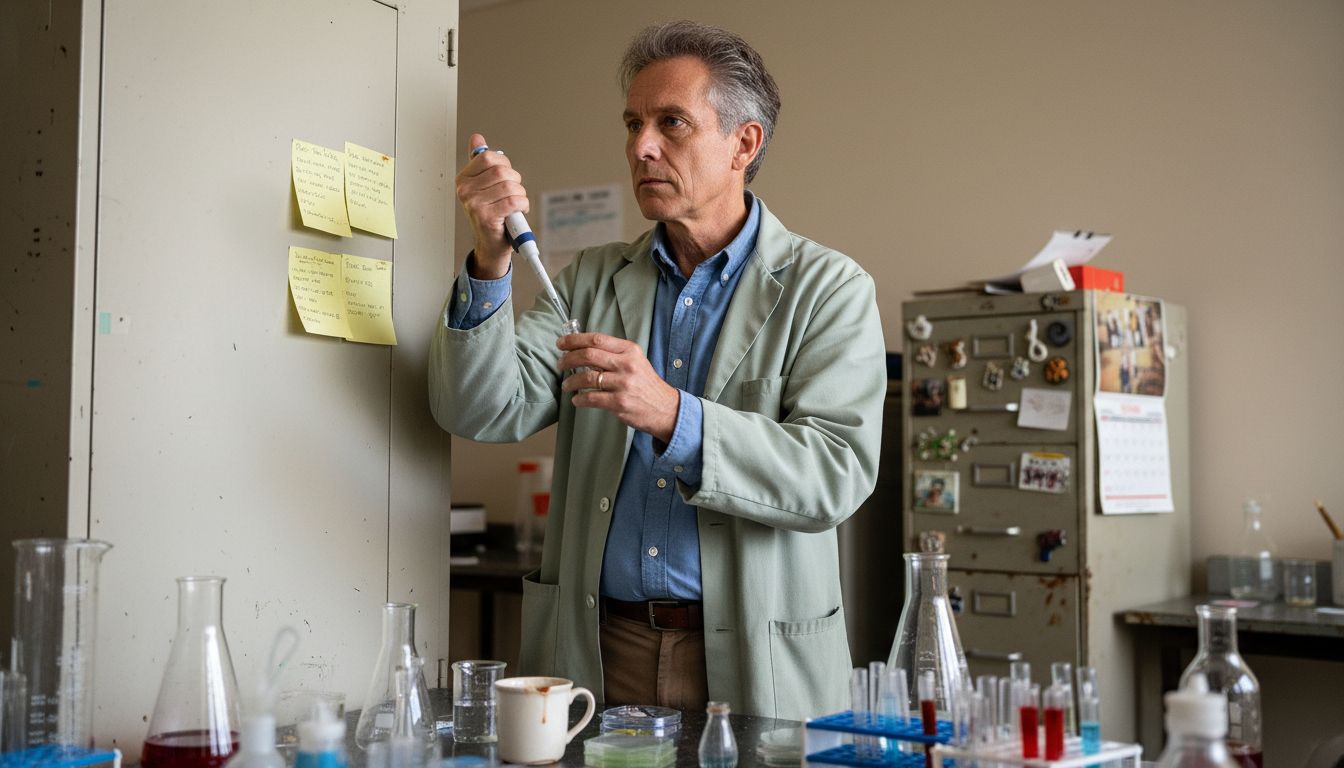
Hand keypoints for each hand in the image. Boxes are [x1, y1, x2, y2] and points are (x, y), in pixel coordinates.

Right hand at [455, 132, 527, 278]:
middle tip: (514, 192)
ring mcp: (474, 204)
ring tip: (516, 203)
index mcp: (463, 179)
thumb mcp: (482, 186)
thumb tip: (476, 138)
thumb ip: (479, 162)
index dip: (505, 164)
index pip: (488, 157)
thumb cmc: (490, 214)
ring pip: (510, 186)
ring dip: (520, 195)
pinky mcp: (486, 217)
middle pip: (501, 171)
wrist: (491, 244)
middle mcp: (465, 191)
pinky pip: (514, 201)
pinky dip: (522, 205)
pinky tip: (518, 211)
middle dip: (515, 181)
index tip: (506, 176)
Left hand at [558, 333, 679, 442]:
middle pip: (588, 355)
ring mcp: (624, 383)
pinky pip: (592, 398)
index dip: (574, 340)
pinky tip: (577, 400)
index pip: (597, 339)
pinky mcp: (620, 402)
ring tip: (566, 385)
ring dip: (571, 381)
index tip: (561, 343)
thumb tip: (583, 349)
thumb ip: (613, 354)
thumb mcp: (635, 361)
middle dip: (568, 359)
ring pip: (587, 378)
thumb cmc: (646, 384)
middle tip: (560, 364)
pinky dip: (580, 399)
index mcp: (629, 350)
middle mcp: (627, 364)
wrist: (665, 408)